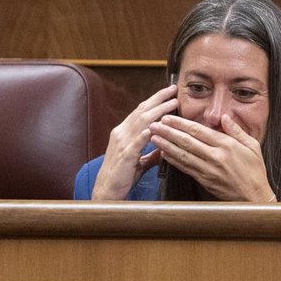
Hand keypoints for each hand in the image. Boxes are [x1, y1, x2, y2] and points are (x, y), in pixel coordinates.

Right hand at [92, 84, 177, 199]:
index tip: (169, 93)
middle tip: (173, 90)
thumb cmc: (123, 175)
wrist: (107, 191)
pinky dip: (146, 133)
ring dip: (158, 111)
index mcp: (124, 132)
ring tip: (173, 104)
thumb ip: (152, 152)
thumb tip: (165, 147)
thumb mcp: (139, 160)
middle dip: (158, 99)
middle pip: (141, 111)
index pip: (140, 111)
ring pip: (141, 122)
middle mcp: (121, 133)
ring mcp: (122, 143)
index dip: (155, 100)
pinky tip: (156, 127)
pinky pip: (136, 142)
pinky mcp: (125, 156)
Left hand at [149, 114, 276, 201]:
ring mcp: (208, 170)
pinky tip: (163, 154)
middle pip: (187, 142)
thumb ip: (236, 130)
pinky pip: (186, 168)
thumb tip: (224, 117)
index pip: (199, 131)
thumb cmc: (255, 170)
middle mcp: (215, 157)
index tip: (168, 117)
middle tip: (154, 125)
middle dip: (168, 132)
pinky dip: (173, 161)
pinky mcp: (204, 180)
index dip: (181, 124)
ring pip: (183, 155)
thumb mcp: (252, 146)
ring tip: (154, 137)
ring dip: (166, 146)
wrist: (254, 197)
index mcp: (226, 145)